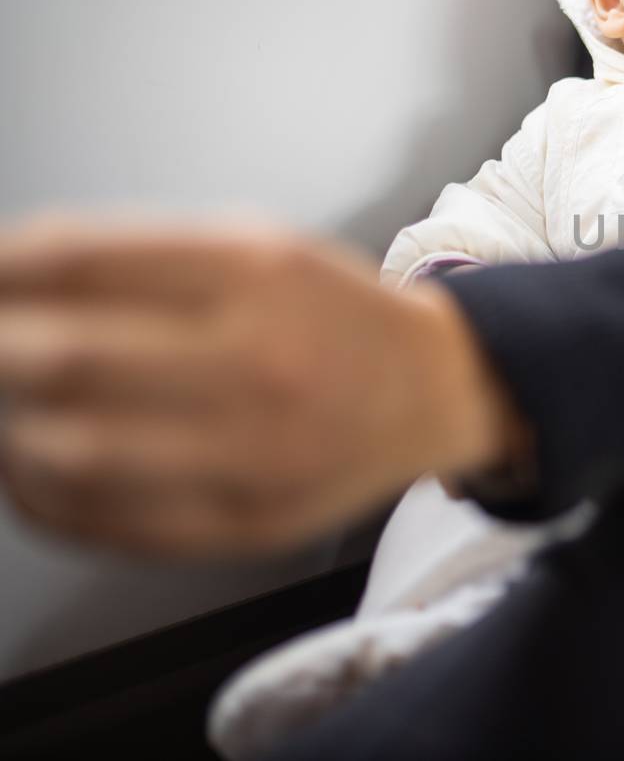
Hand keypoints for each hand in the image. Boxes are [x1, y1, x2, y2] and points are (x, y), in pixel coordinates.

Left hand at [0, 214, 523, 557]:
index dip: (1, 269)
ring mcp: (255, 453)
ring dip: (7, 428)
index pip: (78, 263)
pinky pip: (101, 522)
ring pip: (67, 452)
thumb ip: (135, 256)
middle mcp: (261, 362)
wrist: (433, 393)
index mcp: (258, 273)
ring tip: (13, 408)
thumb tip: (7, 278)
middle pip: (63, 359)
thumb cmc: (332, 316)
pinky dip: (39, 494)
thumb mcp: (256, 246)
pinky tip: (41, 464)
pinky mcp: (244, 525)